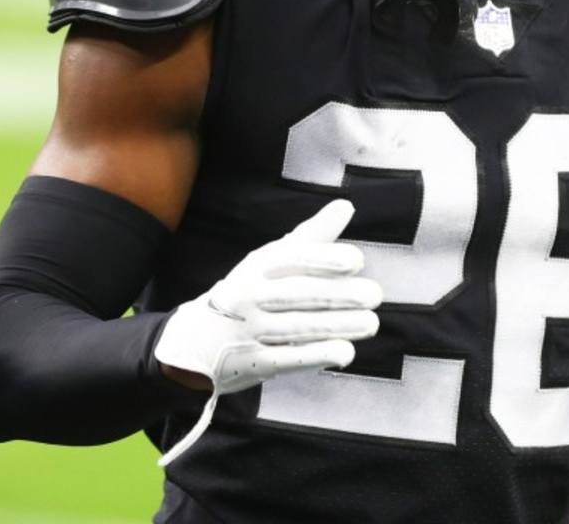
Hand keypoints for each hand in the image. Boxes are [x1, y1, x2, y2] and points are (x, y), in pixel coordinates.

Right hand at [154, 199, 379, 461]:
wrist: (193, 340)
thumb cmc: (248, 289)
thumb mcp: (272, 258)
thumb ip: (312, 236)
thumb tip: (347, 206)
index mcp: (259, 266)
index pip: (293, 259)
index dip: (324, 259)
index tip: (357, 260)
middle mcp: (252, 295)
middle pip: (298, 294)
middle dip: (338, 295)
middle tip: (375, 294)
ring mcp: (250, 331)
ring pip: (297, 328)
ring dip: (337, 326)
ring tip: (371, 323)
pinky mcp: (253, 363)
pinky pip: (288, 359)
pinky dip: (317, 356)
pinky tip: (345, 352)